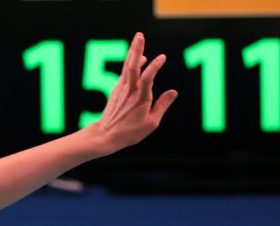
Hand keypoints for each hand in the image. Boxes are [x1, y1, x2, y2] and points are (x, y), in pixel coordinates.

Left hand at [95, 32, 177, 152]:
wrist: (105, 136)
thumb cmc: (129, 133)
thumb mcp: (151, 123)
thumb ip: (162, 105)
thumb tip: (174, 92)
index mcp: (140, 99)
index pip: (148, 78)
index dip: (154, 66)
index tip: (162, 57)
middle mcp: (130, 91)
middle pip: (132, 67)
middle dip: (136, 50)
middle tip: (139, 36)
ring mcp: (121, 89)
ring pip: (127, 67)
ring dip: (133, 52)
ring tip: (138, 39)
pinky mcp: (117, 90)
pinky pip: (125, 73)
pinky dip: (131, 64)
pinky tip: (138, 59)